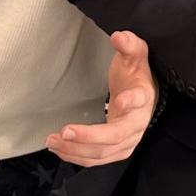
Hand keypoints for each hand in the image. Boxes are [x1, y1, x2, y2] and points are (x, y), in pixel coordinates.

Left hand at [45, 31, 157, 165]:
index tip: (120, 100)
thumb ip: (129, 44)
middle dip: (89, 136)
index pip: (140, 100)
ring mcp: (128, 141)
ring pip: (103, 152)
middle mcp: (137, 123)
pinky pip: (97, 159)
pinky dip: (76, 156)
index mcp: (143, 98)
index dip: (131, 102)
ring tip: (53, 140)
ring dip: (76, 149)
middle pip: (115, 136)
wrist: (142, 97)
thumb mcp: (135, 56)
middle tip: (65, 131)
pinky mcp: (117, 151)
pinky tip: (60, 149)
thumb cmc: (135, 76)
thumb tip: (120, 36)